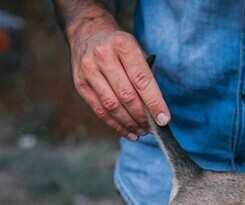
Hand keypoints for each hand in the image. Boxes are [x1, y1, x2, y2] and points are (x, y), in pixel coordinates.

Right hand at [67, 16, 169, 139]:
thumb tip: (157, 111)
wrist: (88, 33)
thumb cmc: (120, 47)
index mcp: (123, 45)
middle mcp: (103, 56)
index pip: (142, 80)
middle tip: (153, 128)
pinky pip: (99, 110)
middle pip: (127, 95)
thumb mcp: (137, 51)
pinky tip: (128, 131)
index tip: (164, 120)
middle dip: (142, 116)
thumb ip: (147, 77)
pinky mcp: (80, 83)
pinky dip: (116, 124)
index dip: (155, 103)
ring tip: (142, 132)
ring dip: (130, 123)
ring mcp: (88, 69)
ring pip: (112, 105)